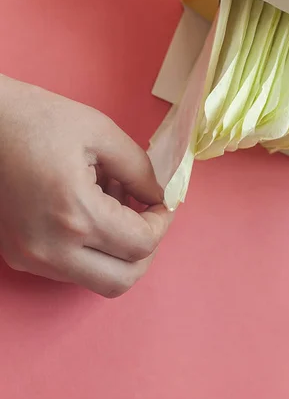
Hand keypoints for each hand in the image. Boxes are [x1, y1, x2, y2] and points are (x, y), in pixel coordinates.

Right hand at [0, 76, 171, 296]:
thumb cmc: (34, 118)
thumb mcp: (100, 132)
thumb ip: (139, 170)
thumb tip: (158, 197)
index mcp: (75, 214)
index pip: (140, 245)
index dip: (161, 223)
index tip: (160, 202)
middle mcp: (51, 249)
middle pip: (122, 280)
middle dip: (145, 250)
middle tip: (146, 217)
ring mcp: (31, 258)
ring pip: (96, 280)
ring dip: (117, 253)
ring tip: (112, 207)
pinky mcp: (18, 257)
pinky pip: (69, 270)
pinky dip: (90, 251)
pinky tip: (87, 214)